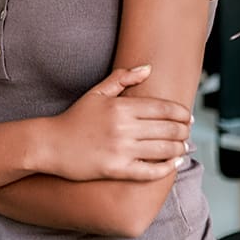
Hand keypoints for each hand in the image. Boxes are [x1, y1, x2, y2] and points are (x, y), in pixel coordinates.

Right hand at [42, 65, 190, 181]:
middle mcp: (123, 128)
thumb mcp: (96, 93)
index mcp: (121, 107)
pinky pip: (149, 171)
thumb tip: (148, 68)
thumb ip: (123, 78)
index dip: (181, 113)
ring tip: (184, 147)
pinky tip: (174, 164)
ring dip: (179, 148)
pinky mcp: (116, 170)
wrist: (51, 144)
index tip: (188, 116)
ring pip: (162, 150)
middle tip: (188, 132)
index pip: (163, 108)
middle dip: (184, 131)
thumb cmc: (74, 118)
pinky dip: (165, 168)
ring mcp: (121, 150)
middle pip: (167, 129)